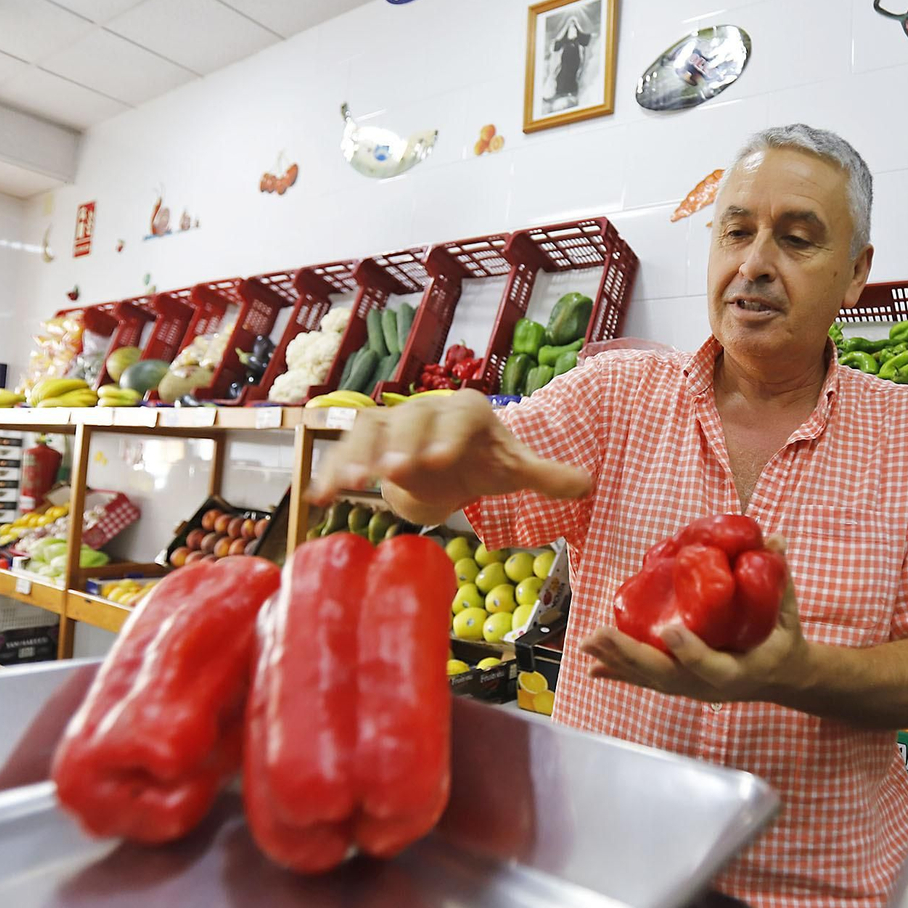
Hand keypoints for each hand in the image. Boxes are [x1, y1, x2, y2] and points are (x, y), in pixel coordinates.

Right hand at [309, 389, 591, 518]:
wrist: (449, 462)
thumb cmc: (482, 462)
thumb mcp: (514, 469)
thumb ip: (545, 474)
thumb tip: (586, 482)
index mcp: (468, 411)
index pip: (460, 416)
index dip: (448, 435)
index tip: (438, 461)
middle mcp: (428, 409)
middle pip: (411, 419)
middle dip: (400, 444)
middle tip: (391, 473)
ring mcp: (393, 424)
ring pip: (373, 431)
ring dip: (360, 454)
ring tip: (354, 482)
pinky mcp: (367, 443)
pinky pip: (346, 452)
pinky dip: (332, 471)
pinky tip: (321, 497)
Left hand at [581, 537, 810, 704]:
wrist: (782, 676)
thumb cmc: (783, 639)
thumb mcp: (788, 612)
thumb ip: (781, 578)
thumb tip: (777, 538)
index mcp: (741, 669)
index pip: (713, 665)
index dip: (691, 651)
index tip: (670, 630)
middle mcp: (710, 686)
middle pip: (665, 675)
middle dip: (630, 655)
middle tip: (599, 635)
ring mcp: (691, 688)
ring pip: (649, 678)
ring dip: (616, 660)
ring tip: (586, 642)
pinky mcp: (679, 685)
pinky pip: (645, 681)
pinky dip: (618, 673)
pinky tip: (591, 668)